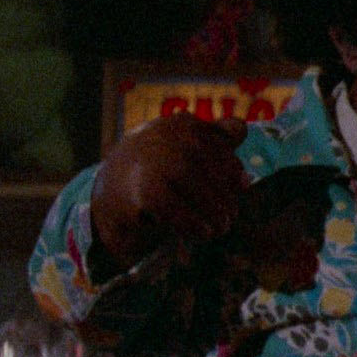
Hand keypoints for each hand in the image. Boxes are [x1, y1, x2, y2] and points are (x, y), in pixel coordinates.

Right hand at [91, 113, 249, 268]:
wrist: (109, 191)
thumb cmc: (158, 171)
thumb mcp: (187, 152)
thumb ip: (219, 153)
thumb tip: (247, 180)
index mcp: (182, 123)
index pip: (222, 140)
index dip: (234, 167)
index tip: (241, 187)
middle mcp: (167, 135)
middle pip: (213, 165)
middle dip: (227, 195)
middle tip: (230, 216)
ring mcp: (153, 160)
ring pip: (198, 187)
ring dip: (215, 212)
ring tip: (220, 227)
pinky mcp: (144, 189)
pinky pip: (177, 210)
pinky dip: (194, 225)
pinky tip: (202, 233)